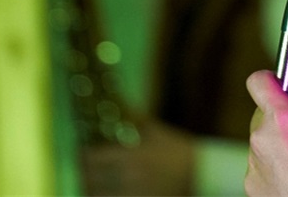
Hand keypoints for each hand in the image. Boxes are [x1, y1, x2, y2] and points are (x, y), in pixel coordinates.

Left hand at [79, 118, 194, 195]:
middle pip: (90, 180)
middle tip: (85, 170)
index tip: (83, 152)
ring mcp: (133, 196)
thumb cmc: (178, 151)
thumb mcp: (157, 132)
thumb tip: (118, 101)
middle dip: (85, 175)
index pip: (92, 158)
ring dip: (91, 190)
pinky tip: (106, 194)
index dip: (83, 156)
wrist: (203, 175)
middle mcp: (129, 178)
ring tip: (92, 186)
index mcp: (131, 156)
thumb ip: (135, 118)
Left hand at [245, 70, 287, 196]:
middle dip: (283, 117)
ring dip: (278, 143)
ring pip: (263, 139)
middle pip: (264, 113)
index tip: (278, 81)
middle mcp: (262, 136)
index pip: (259, 81)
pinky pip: (261, 164)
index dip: (269, 78)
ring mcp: (254, 161)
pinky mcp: (251, 181)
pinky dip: (274, 165)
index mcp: (282, 117)